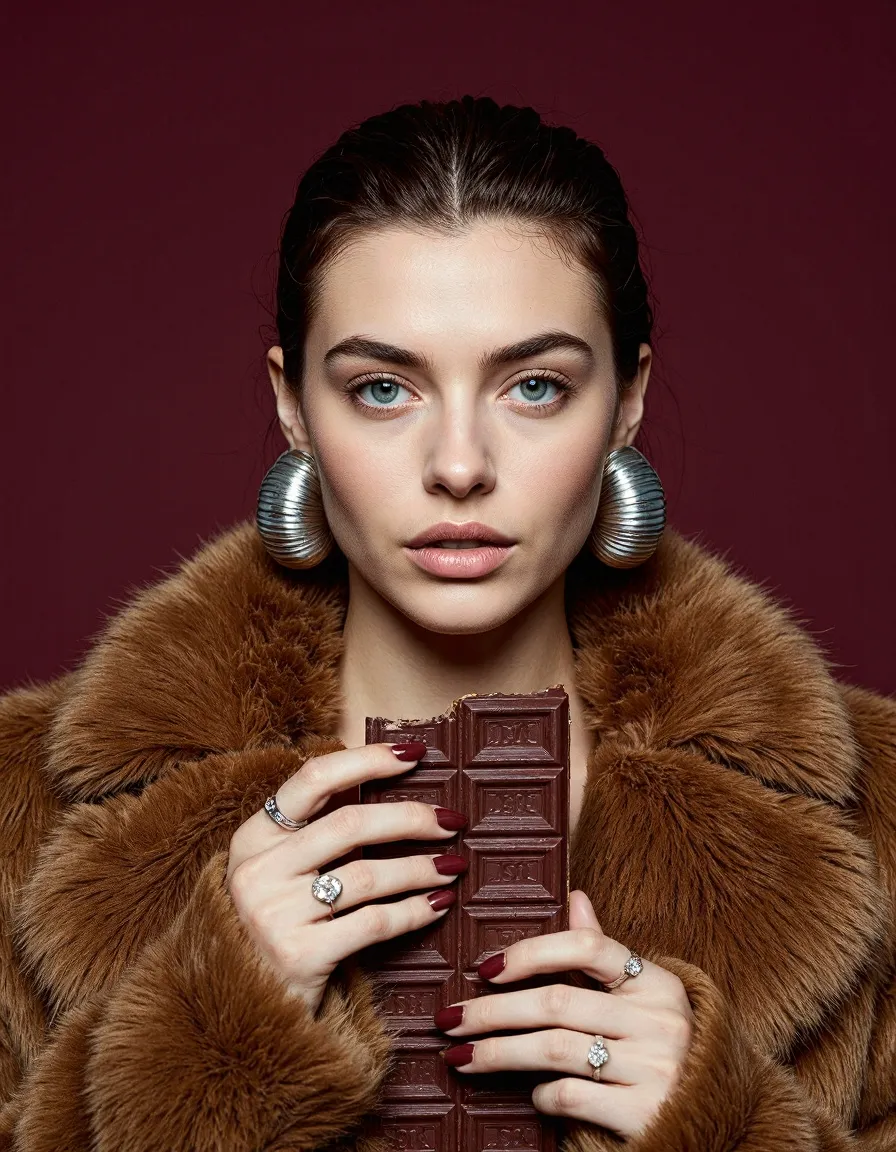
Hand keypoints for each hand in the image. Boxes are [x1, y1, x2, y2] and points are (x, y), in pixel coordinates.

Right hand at [226, 741, 467, 1014]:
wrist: (242, 1008)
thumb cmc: (276, 925)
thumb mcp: (279, 869)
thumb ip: (319, 828)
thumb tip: (386, 774)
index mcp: (252, 837)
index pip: (314, 778)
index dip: (368, 761)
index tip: (415, 754)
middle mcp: (257, 871)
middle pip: (350, 824)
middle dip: (410, 818)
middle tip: (451, 821)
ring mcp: (273, 915)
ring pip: (367, 876)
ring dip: (420, 868)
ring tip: (453, 866)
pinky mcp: (298, 957)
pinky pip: (374, 923)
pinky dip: (414, 911)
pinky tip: (439, 904)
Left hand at [435, 890, 693, 1138]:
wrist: (711, 1120)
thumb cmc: (659, 1048)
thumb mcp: (644, 995)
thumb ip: (604, 951)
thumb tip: (574, 896)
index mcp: (656, 982)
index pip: (587, 948)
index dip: (531, 952)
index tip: (485, 968)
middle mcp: (659, 1020)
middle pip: (557, 1003)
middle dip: (493, 1011)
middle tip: (449, 1019)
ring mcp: (654, 1068)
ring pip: (555, 1049)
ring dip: (498, 1052)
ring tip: (461, 1056)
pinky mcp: (644, 1114)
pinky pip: (572, 1096)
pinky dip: (542, 1095)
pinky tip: (530, 1094)